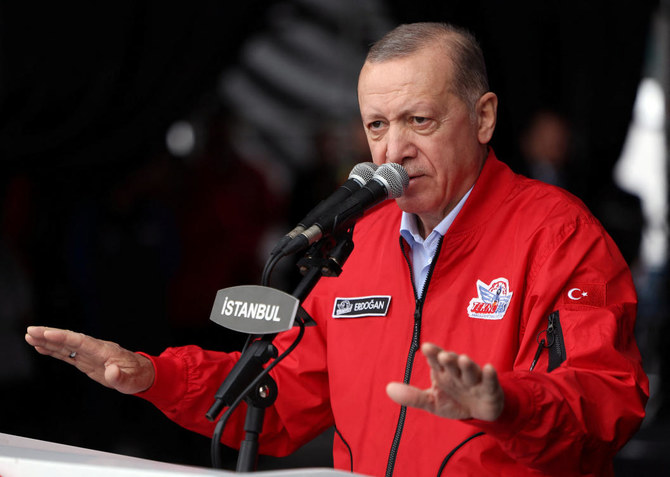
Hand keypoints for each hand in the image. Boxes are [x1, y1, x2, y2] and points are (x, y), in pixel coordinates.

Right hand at [25, 326, 154, 394]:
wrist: (142, 374)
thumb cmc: (137, 377)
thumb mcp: (131, 381)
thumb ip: (120, 377)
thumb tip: (111, 371)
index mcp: (105, 351)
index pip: (81, 342)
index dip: (64, 338)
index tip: (48, 333)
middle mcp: (95, 349)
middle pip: (70, 340)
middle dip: (50, 335)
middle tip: (31, 331)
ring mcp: (90, 354)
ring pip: (66, 346)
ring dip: (48, 341)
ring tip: (30, 337)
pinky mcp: (86, 361)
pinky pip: (67, 354)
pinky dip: (53, 350)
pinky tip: (41, 348)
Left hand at [386, 342, 503, 420]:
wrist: (479, 413)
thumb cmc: (453, 401)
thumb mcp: (432, 401)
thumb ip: (412, 396)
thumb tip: (388, 388)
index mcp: (443, 372)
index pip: (436, 361)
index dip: (432, 354)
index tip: (426, 347)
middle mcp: (458, 372)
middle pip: (453, 363)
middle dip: (449, 359)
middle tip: (443, 355)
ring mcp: (474, 379)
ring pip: (470, 370)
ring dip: (467, 365)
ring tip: (463, 359)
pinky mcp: (490, 388)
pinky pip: (490, 381)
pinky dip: (489, 375)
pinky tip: (488, 368)